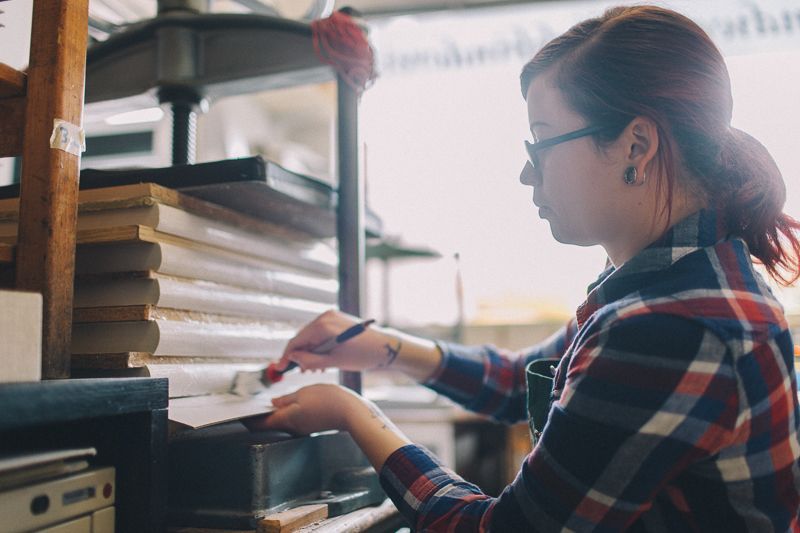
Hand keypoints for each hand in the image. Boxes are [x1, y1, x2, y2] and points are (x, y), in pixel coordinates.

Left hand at [244, 383, 367, 434]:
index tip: (242, 415)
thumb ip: (286, 398)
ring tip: (273, 400)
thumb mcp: (304, 392)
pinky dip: (290, 412)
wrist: (351, 412)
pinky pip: (295, 419)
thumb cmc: (328, 400)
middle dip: (263, 415)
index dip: (250, 419)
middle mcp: (293, 427)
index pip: (262, 424)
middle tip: (255, 403)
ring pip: (284, 421)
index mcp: (287, 418)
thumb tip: (274, 402)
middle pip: (272, 423)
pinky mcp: (312, 425)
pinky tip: (293, 401)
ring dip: (277, 412)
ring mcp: (303, 427)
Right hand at [275, 310, 396, 372]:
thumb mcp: (334, 362)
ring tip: (314, 367)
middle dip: (299, 354)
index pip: (296, 341)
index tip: (280, 369)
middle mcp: (325, 316)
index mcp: (323, 325)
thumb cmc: (363, 355)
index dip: (286, 356)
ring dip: (309, 351)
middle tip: (300, 371)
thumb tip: (292, 359)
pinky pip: (320, 333)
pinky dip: (318, 345)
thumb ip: (310, 360)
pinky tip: (322, 358)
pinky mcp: (336, 319)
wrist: (386, 347)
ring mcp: (331, 316)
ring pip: (310, 336)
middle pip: (302, 337)